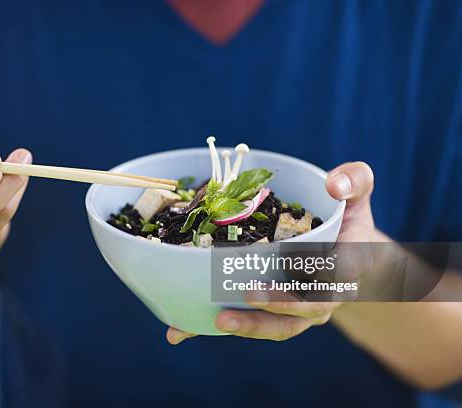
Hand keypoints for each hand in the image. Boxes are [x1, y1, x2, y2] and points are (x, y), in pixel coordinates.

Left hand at [167, 161, 375, 344]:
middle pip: (306, 310)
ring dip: (251, 326)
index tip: (294, 262)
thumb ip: (355, 180)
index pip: (341, 273)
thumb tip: (333, 184)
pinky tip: (185, 329)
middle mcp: (326, 295)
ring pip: (279, 326)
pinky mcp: (275, 315)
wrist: (347, 254)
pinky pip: (252, 324)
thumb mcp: (356, 193)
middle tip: (248, 295)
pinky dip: (221, 329)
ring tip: (218, 322)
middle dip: (278, 304)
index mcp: (348, 264)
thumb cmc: (346, 219)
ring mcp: (300, 311)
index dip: (320, 272)